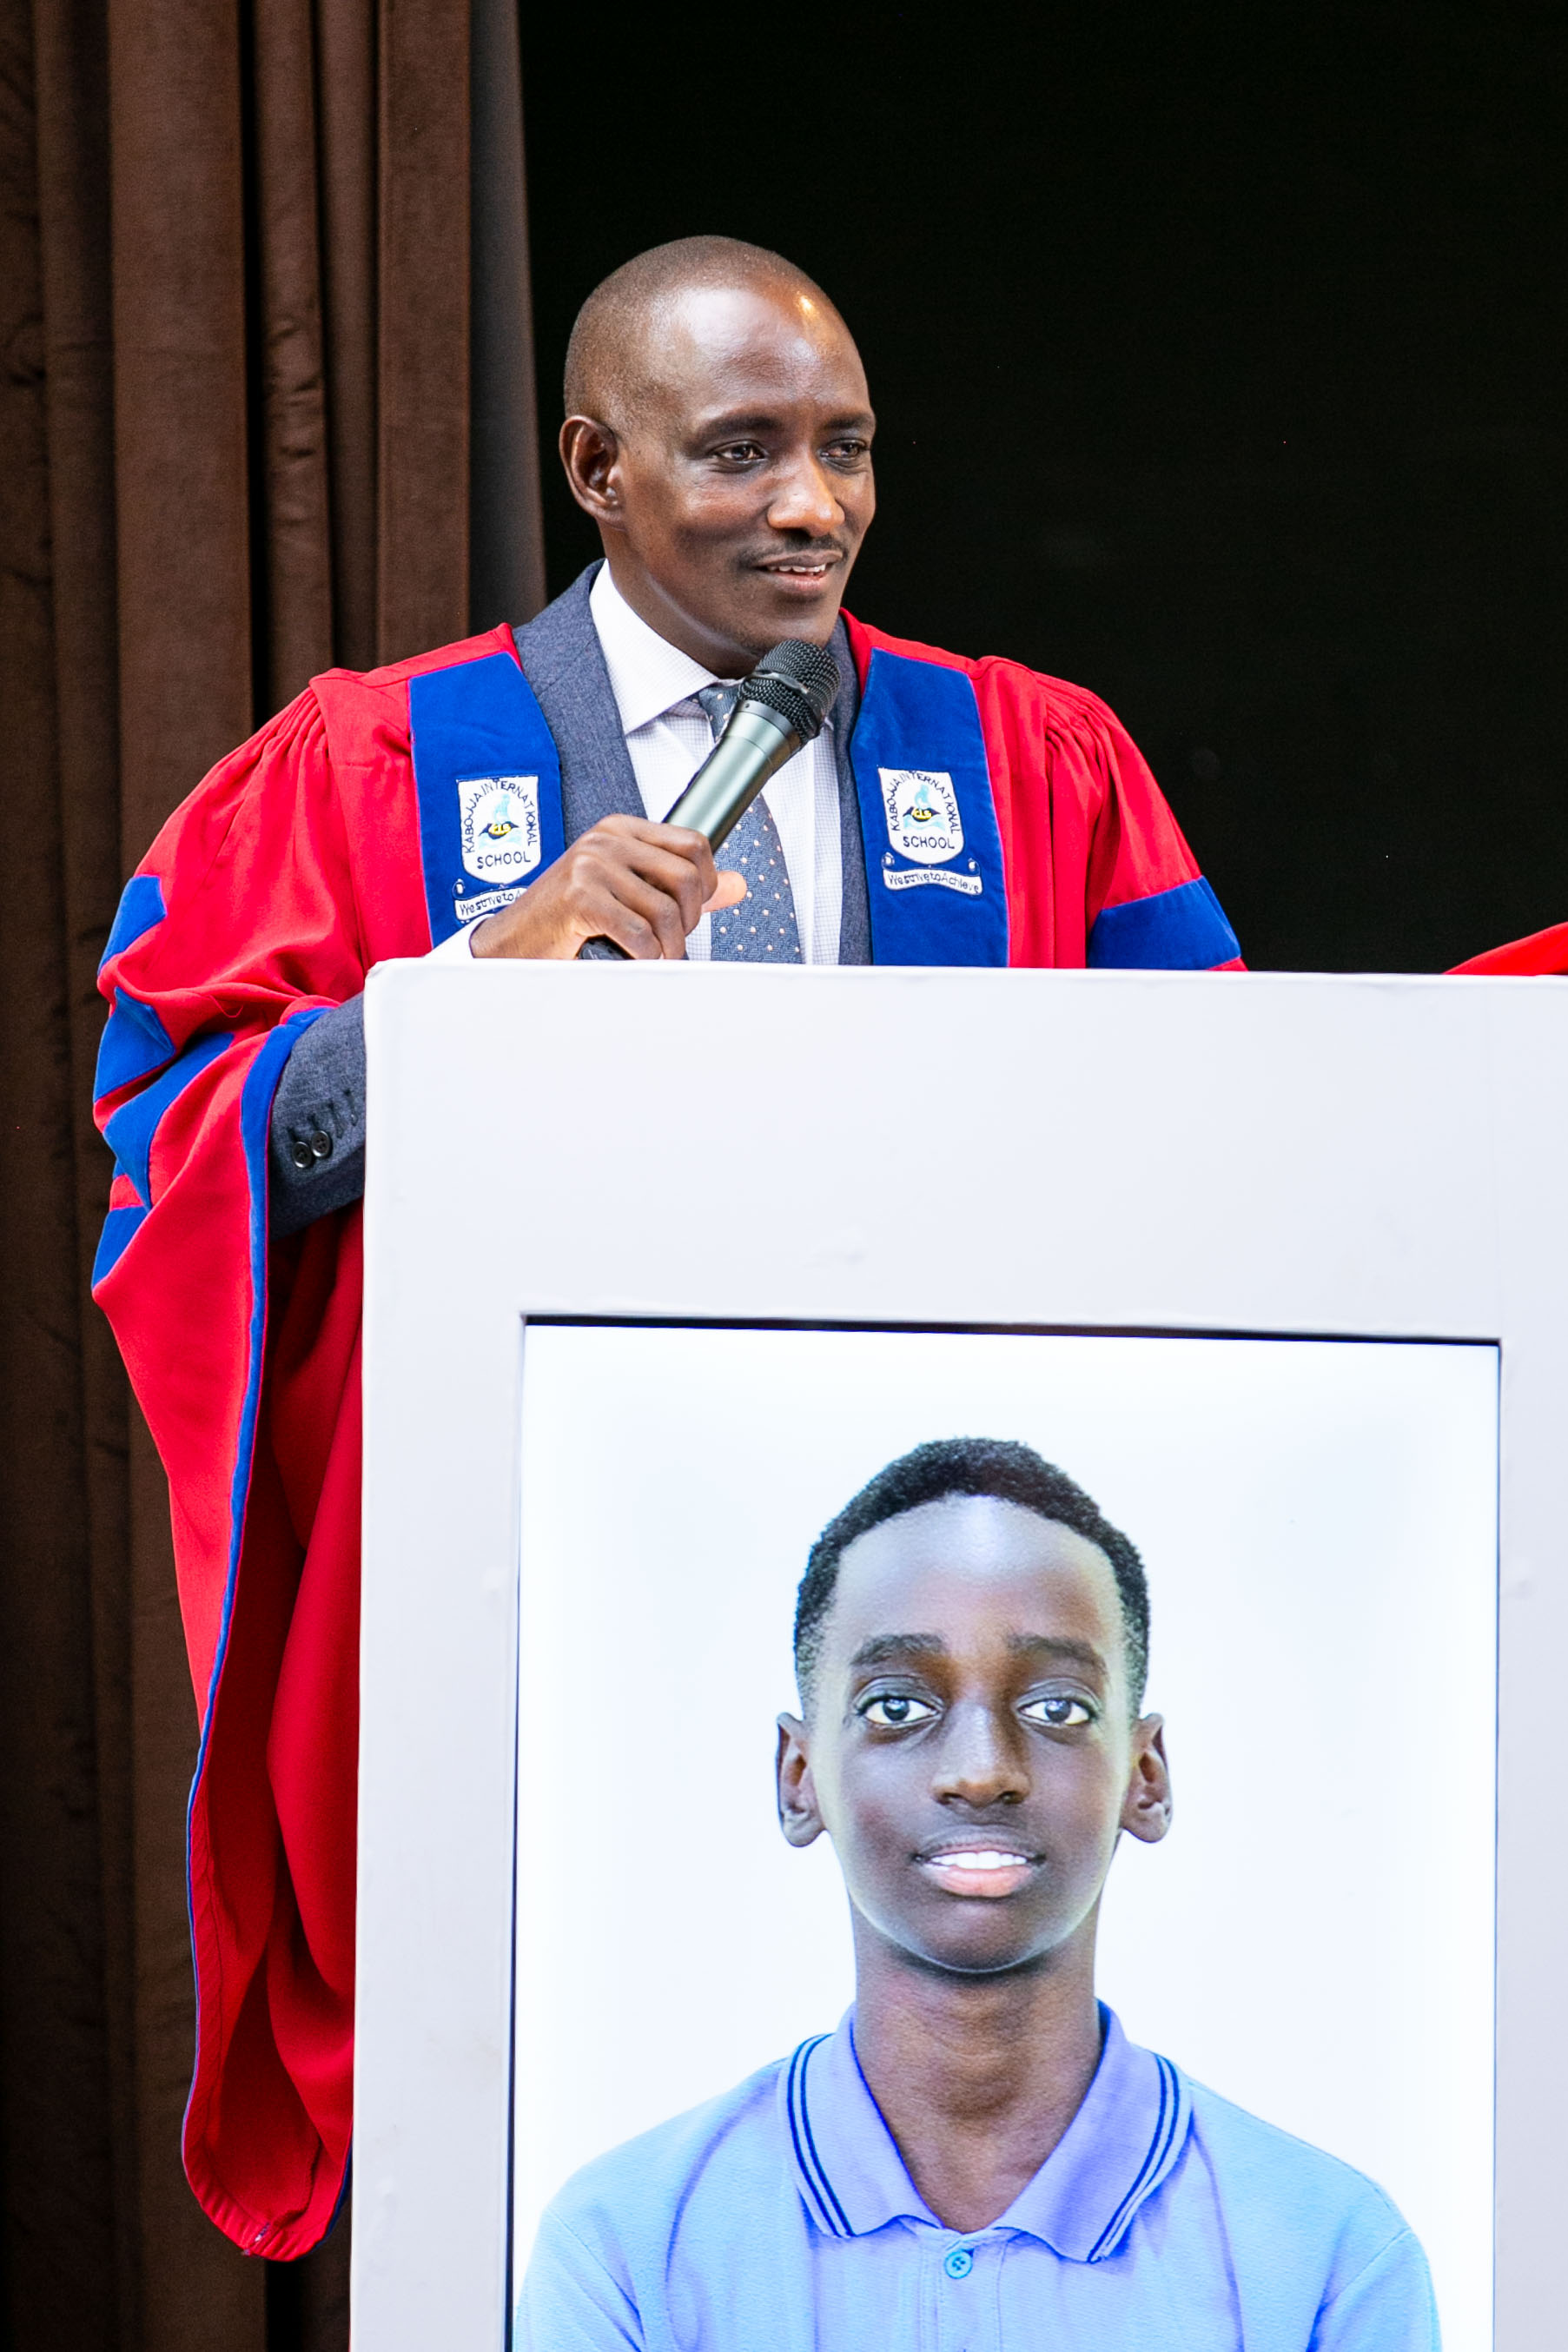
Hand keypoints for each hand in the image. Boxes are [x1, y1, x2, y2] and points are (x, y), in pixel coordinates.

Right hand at [469, 815, 745, 960]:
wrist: (513, 944)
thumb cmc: (566, 920)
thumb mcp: (628, 892)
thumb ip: (680, 887)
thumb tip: (737, 884)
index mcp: (620, 830)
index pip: (693, 844)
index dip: (705, 883)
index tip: (689, 910)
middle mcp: (606, 840)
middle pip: (685, 877)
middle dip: (688, 920)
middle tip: (671, 941)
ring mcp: (591, 865)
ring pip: (665, 911)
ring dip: (668, 947)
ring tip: (654, 957)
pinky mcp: (579, 897)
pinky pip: (638, 932)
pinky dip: (645, 955)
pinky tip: (634, 959)